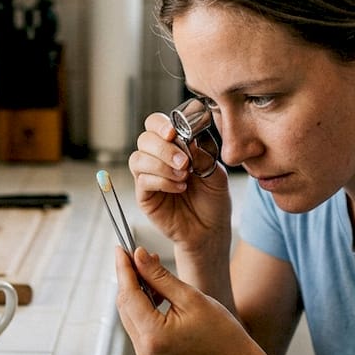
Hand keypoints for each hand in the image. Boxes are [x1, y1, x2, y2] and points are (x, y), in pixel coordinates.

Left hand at [114, 246, 257, 354]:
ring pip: (129, 313)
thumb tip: (138, 255)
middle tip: (137, 254)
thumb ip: (160, 276)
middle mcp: (143, 348)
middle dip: (128, 277)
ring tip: (151, 268)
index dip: (124, 269)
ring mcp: (145, 353)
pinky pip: (138, 323)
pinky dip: (143, 304)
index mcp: (154, 335)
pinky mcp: (149, 353)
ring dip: (136, 290)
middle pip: (125, 304)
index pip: (129, 294)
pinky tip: (156, 291)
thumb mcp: (190, 297)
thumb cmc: (220, 331)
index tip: (121, 248)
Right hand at [128, 112, 231, 253]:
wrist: (210, 230)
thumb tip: (187, 140)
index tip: (173, 133)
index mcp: (174, 146)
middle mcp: (157, 159)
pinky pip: (143, 181)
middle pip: (144, 140)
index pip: (156, 125)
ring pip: (138, 159)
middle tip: (184, 163)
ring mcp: (148, 177)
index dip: (160, 125)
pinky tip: (179, 188)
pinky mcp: (145, 196)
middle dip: (163, 148)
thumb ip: (202, 155)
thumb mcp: (216, 174)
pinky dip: (162, 181)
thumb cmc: (213, 200)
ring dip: (161, 165)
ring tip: (184, 177)